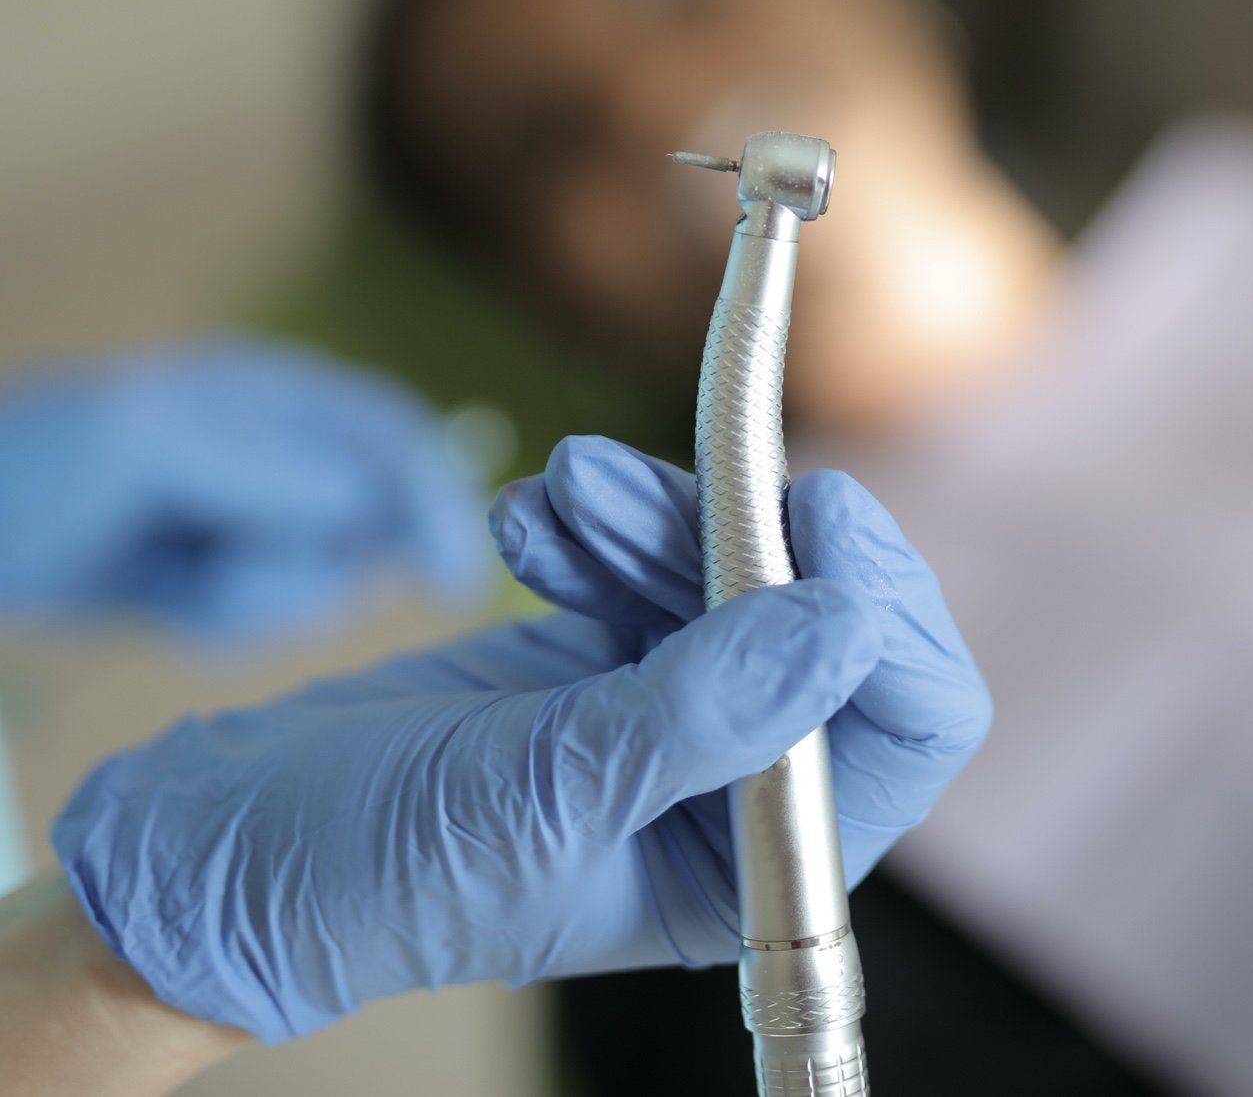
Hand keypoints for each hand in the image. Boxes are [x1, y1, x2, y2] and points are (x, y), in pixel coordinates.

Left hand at [0, 339, 485, 639]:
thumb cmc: (35, 459)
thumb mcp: (146, 442)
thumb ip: (260, 465)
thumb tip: (355, 498)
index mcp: (279, 393)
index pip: (399, 439)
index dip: (438, 502)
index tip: (453, 581)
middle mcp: (286, 452)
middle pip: (372, 525)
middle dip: (309, 570)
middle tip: (220, 577)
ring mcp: (257, 516)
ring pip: (321, 583)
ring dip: (251, 602)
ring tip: (171, 578)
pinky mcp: (227, 572)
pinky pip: (269, 616)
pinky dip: (220, 622)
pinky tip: (162, 594)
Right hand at [52, 436, 989, 1040]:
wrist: (244, 836)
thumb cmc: (376, 865)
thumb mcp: (546, 794)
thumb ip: (701, 712)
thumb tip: (846, 620)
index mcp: (750, 863)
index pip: (905, 725)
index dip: (882, 610)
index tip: (810, 511)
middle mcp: (734, 785)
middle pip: (831, 619)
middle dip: (743, 534)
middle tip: (643, 489)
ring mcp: (675, 707)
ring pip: (735, 565)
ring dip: (654, 511)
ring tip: (558, 496)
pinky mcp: (614, 650)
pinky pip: (657, 552)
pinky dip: (603, 519)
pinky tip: (530, 525)